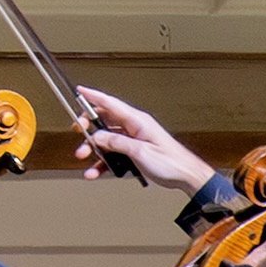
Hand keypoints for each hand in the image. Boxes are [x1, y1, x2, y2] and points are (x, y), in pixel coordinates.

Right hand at [72, 89, 210, 200]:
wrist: (186, 176)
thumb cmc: (171, 162)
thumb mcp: (140, 151)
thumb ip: (116, 142)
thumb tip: (97, 136)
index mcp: (137, 121)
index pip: (110, 103)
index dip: (93, 96)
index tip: (80, 90)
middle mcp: (134, 127)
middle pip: (103, 120)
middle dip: (88, 127)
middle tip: (79, 132)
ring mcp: (133, 139)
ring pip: (105, 139)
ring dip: (92, 148)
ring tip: (84, 156)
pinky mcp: (133, 152)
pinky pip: (112, 153)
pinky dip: (102, 162)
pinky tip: (94, 171)